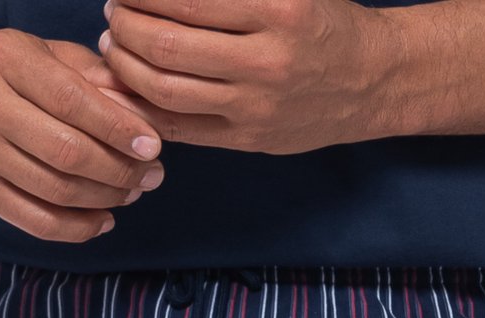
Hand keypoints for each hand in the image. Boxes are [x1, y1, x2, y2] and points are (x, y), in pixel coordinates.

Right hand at [0, 29, 168, 241]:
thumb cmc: (13, 80)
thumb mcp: (49, 58)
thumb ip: (97, 77)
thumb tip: (144, 113)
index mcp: (6, 57)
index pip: (72, 99)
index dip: (118, 128)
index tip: (153, 147)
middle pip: (67, 151)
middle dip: (119, 170)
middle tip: (152, 176)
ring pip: (56, 190)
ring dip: (105, 199)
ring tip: (132, 193)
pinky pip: (37, 222)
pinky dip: (79, 228)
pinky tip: (104, 220)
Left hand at [97, 0, 394, 153]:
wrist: (370, 81)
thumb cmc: (322, 21)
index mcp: (278, 8)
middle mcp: (266, 60)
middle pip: (166, 44)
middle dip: (125, 25)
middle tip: (114, 13)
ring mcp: (255, 106)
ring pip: (165, 89)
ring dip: (125, 66)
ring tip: (116, 47)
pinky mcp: (248, 139)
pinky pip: (179, 127)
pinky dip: (142, 107)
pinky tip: (128, 87)